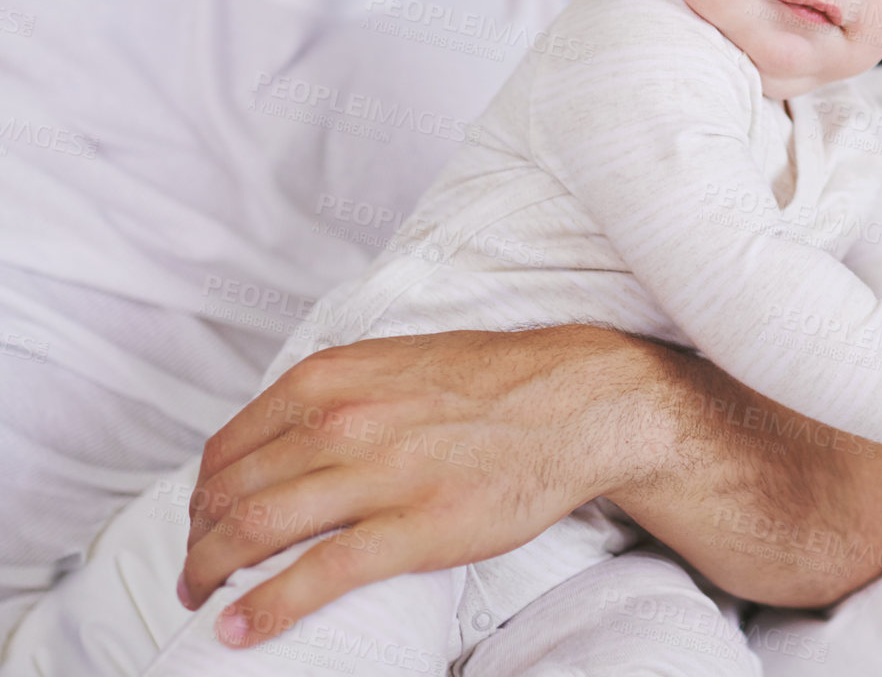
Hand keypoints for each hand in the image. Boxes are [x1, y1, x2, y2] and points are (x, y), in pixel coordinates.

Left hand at [177, 326, 670, 648]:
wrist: (575, 404)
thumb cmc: (494, 383)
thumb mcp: (398, 361)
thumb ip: (339, 390)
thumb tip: (290, 432)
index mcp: (333, 378)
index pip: (230, 445)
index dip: (202, 495)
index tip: (202, 522)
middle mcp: (342, 420)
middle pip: (230, 492)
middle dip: (197, 541)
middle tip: (196, 572)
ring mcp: (377, 474)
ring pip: (256, 530)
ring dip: (210, 574)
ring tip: (203, 601)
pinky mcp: (415, 528)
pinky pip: (318, 575)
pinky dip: (265, 608)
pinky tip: (239, 630)